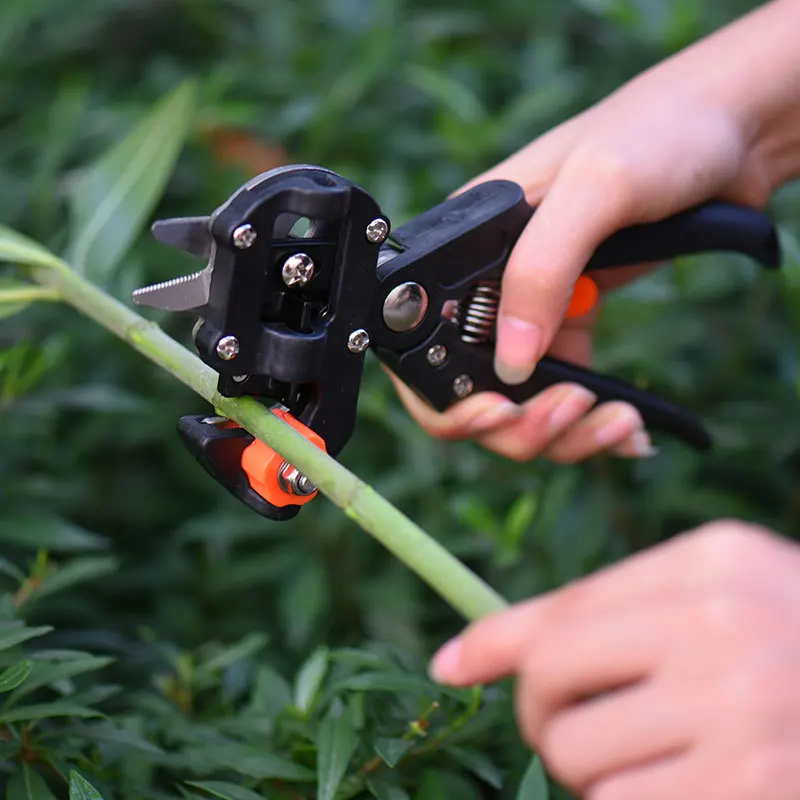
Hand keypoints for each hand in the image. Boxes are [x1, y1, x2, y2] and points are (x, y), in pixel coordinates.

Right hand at [388, 0, 799, 463]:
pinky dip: (592, 425)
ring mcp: (532, 309)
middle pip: (471, 393)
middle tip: (573, 412)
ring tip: (619, 422)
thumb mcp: (595, 186)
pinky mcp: (572, 322)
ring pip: (520, 404)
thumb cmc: (657, 131)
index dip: (448, 398)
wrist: (730, 130)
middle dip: (518, 425)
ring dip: (563, 433)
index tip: (500, 413)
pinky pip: (564, 393)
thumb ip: (540, 268)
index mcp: (466, 250)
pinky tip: (628, 427)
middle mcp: (490, 287)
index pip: (422, 348)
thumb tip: (510, 363)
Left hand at [429, 520, 799, 798]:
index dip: (495, 646)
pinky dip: (631, 799)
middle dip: (542, 715)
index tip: (453, 666)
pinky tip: (682, 780)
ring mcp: (746, 717)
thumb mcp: (711, 593)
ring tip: (647, 755)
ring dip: (591, 770)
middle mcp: (726, 630)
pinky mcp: (755, 791)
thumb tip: (456, 657)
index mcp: (710, 567)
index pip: (560, 614)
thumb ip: (599, 611)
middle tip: (574, 722)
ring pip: (581, 762)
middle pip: (551, 688)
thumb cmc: (793, 634)